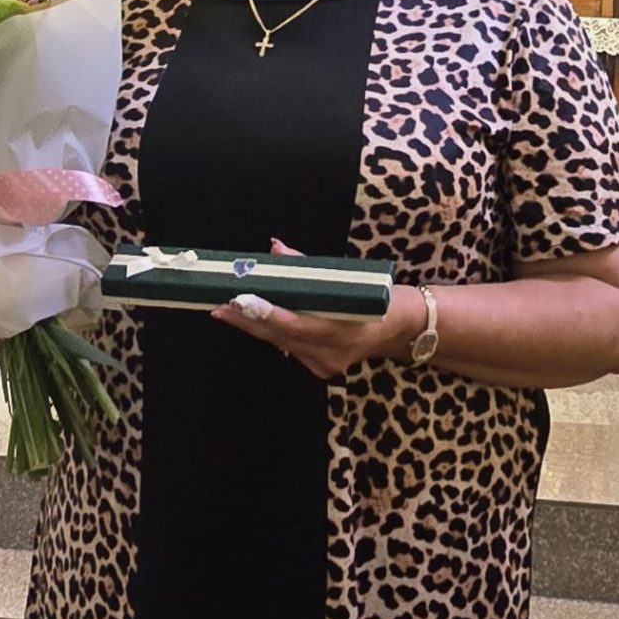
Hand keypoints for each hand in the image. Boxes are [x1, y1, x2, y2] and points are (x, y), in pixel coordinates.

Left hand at [211, 240, 422, 379]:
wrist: (399, 329)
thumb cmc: (374, 295)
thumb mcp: (348, 277)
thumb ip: (308, 267)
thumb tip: (275, 249)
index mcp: (345, 329)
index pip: (297, 324)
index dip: (266, 314)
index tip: (240, 301)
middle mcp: (333, 353)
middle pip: (281, 337)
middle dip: (247, 320)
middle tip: (219, 305)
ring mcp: (326, 365)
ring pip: (281, 344)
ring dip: (253, 327)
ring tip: (225, 311)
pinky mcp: (320, 369)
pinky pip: (288, 348)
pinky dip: (271, 333)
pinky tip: (250, 322)